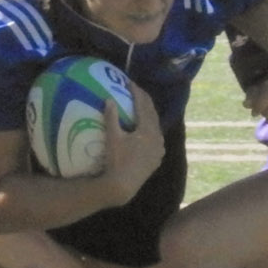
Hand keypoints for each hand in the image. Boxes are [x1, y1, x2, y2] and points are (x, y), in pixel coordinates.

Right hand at [99, 85, 164, 199]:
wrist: (123, 185)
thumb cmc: (116, 161)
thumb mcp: (112, 137)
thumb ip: (111, 117)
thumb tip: (108, 99)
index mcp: (147, 130)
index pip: (143, 105)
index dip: (137, 92)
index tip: (130, 83)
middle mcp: (157, 137)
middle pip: (152, 113)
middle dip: (144, 101)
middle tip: (136, 91)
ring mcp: (159, 148)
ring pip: (156, 126)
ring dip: (149, 115)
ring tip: (141, 107)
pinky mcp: (157, 158)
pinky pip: (156, 138)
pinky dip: (151, 130)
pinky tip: (145, 130)